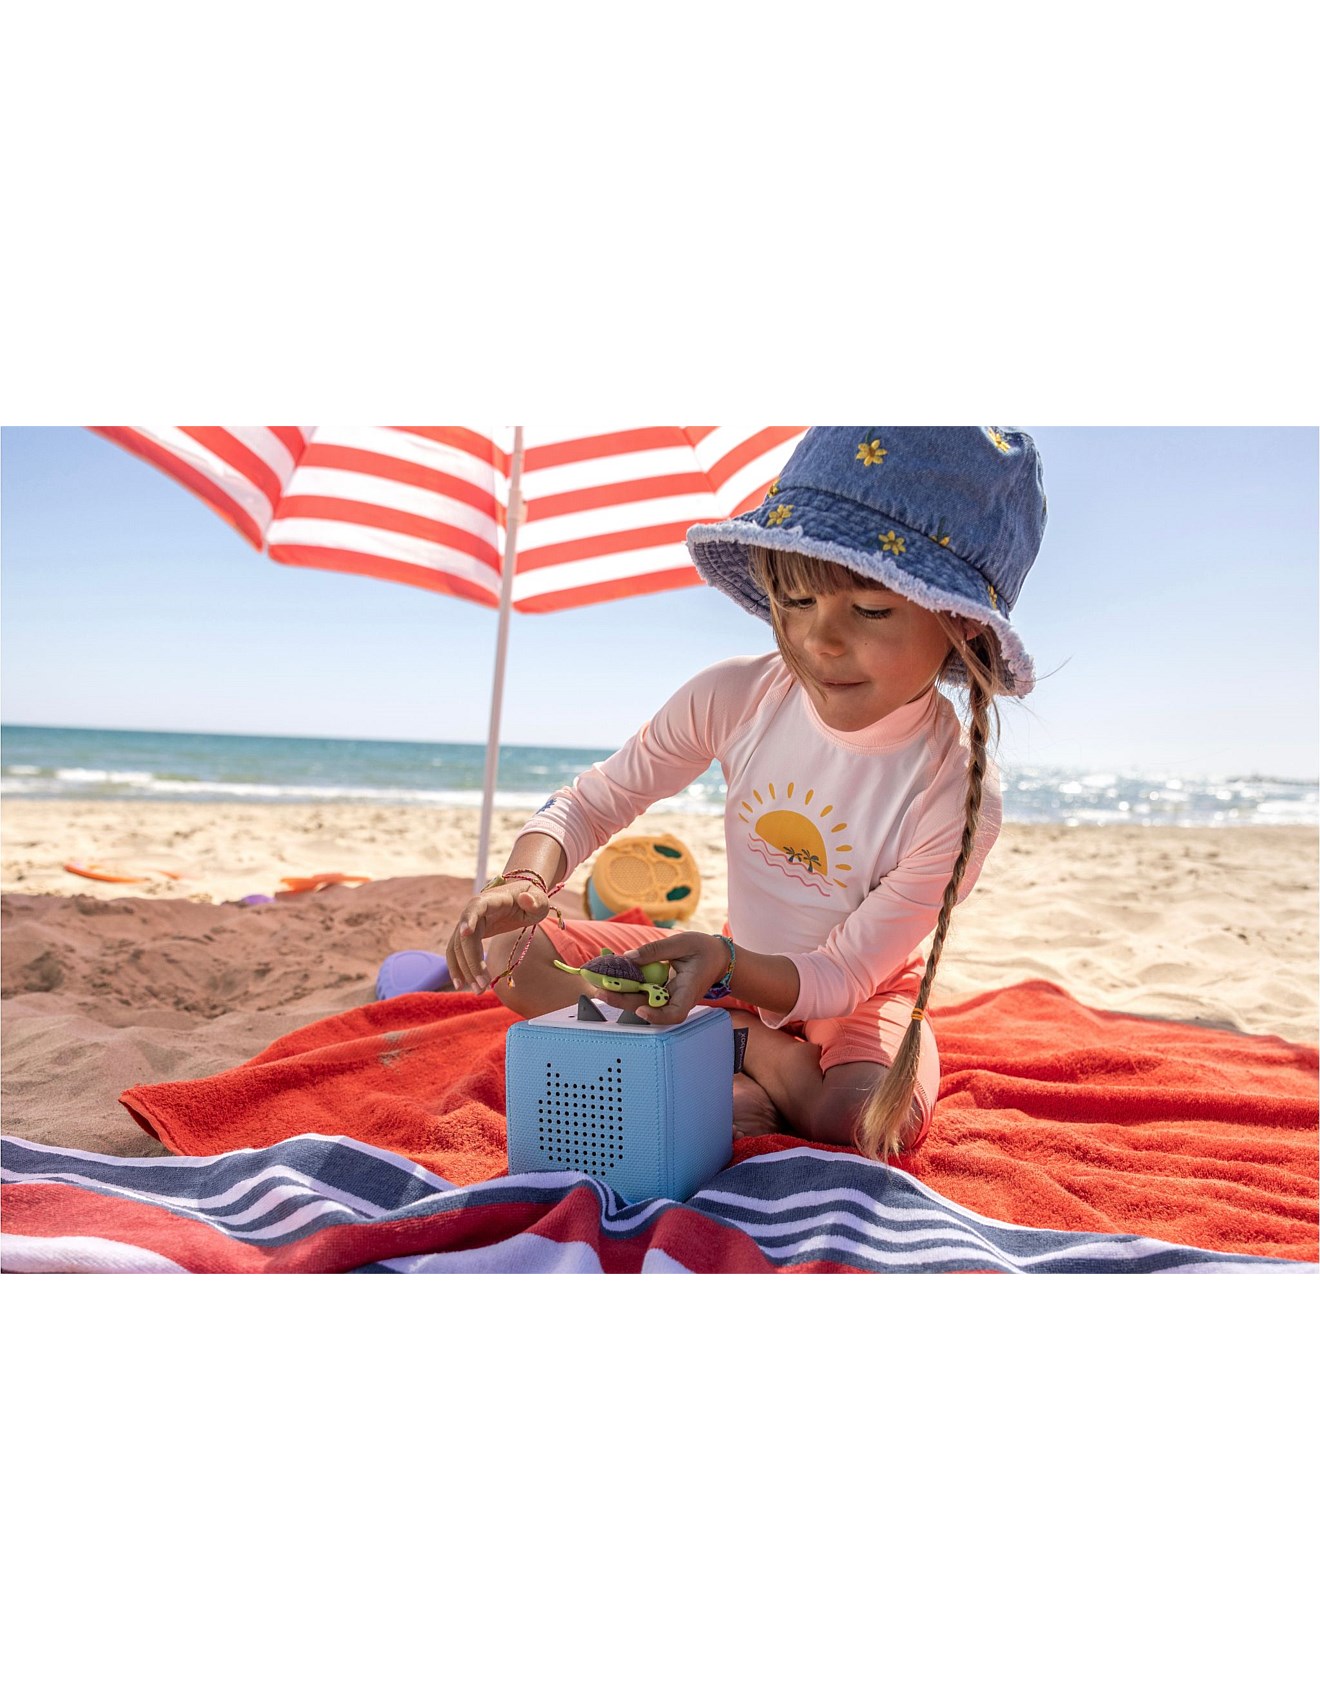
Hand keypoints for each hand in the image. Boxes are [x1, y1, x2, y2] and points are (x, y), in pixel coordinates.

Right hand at [446, 880, 551, 992]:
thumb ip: (536, 900)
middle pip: (465, 937)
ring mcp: (471, 923)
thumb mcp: (540, 900)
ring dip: (464, 969)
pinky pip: (458, 952)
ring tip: (478, 990)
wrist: (521, 897)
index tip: (466, 932)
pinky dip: (459, 967)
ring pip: (458, 947)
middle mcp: (476, 911)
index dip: (469, 918)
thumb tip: (525, 899)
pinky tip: (463, 984)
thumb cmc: (532, 898)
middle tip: (483, 985)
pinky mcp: (471, 934)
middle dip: (471, 962)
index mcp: (492, 899)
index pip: (476, 906)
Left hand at [590, 931, 730, 1026]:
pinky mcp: (658, 991)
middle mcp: (675, 998)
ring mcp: (666, 996)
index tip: (641, 1009)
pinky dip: (625, 984)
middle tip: (600, 991)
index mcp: (689, 991)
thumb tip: (629, 958)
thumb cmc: (703, 949)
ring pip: (640, 1000)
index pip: (675, 1013)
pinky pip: (640, 990)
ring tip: (597, 983)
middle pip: (648, 1007)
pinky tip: (609, 975)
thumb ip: (655, 950)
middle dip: (622, 1001)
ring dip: (618, 993)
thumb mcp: (682, 942)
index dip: (657, 1016)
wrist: (715, 957)